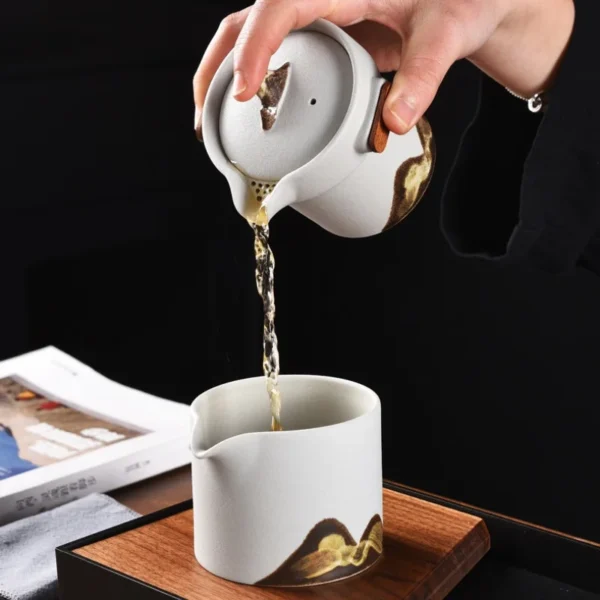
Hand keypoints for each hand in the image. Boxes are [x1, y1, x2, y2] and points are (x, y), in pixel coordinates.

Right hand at [194, 0, 573, 135]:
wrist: (467, 1)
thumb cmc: (462, 1)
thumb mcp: (448, 31)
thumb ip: (424, 74)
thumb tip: (393, 123)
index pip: (282, 4)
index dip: (256, 44)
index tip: (246, 89)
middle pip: (248, 19)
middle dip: (219, 64)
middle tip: (205, 114)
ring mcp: (318, 17)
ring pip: (253, 35)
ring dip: (224, 74)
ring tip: (210, 119)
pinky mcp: (321, 38)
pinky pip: (274, 52)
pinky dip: (252, 80)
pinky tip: (247, 110)